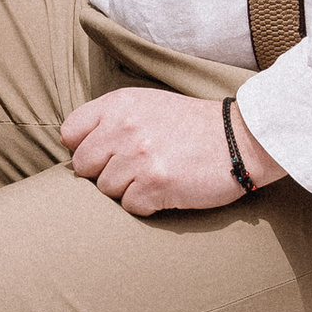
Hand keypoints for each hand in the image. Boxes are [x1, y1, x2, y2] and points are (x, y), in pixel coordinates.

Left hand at [58, 87, 281, 216]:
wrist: (241, 138)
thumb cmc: (190, 125)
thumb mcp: (146, 104)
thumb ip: (109, 119)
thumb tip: (74, 148)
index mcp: (118, 104)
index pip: (70, 134)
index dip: (84, 149)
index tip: (104, 154)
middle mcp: (124, 127)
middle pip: (84, 167)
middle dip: (104, 173)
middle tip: (135, 169)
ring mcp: (140, 156)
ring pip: (106, 190)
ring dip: (128, 190)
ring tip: (155, 177)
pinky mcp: (157, 184)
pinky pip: (131, 207)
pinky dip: (147, 205)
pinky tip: (167, 190)